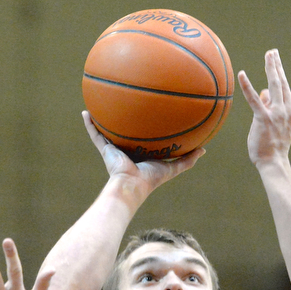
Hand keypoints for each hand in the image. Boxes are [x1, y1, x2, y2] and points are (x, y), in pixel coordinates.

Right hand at [82, 111, 205, 197]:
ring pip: (108, 132)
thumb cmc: (152, 179)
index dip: (146, 130)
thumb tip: (204, 149)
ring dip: (104, 120)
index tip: (149, 117)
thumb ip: (188, 159)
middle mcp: (127, 151)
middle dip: (125, 122)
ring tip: (100, 104)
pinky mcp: (105, 150)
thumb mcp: (173, 167)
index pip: (143, 140)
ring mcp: (114, 150)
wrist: (132, 185)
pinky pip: (95, 134)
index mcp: (141, 154)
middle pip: (125, 133)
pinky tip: (85, 112)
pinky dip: (89, 124)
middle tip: (126, 105)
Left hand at [238, 49, 290, 166]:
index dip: (279, 73)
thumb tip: (263, 92)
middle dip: (276, 65)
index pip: (284, 89)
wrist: (274, 162)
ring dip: (271, 68)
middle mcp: (287, 109)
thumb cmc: (273, 146)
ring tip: (268, 55)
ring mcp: (277, 113)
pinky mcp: (264, 119)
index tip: (276, 60)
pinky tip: (241, 74)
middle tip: (272, 52)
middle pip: (282, 82)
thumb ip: (270, 107)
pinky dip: (247, 86)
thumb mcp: (275, 125)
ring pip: (274, 85)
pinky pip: (254, 99)